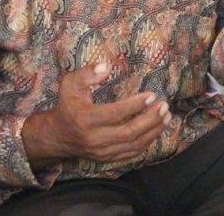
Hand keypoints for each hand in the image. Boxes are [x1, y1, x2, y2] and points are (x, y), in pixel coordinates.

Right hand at [21, 62, 169, 170]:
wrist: (56, 136)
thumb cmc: (67, 106)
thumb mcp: (70, 85)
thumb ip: (86, 73)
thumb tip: (106, 66)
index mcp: (84, 119)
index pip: (115, 114)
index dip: (135, 105)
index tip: (152, 95)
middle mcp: (93, 139)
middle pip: (128, 132)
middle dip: (150, 119)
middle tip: (164, 106)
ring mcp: (101, 151)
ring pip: (133, 145)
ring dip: (154, 131)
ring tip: (167, 116)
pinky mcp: (107, 158)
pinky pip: (131, 153)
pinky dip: (147, 143)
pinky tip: (158, 129)